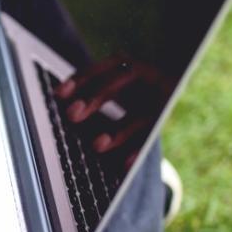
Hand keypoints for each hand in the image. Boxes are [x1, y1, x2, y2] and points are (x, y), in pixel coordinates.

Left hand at [54, 53, 175, 167]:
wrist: (173, 88)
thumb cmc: (134, 91)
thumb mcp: (117, 86)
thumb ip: (93, 92)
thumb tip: (60, 105)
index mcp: (128, 65)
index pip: (101, 69)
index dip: (80, 79)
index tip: (58, 93)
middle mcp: (147, 75)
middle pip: (119, 84)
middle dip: (95, 98)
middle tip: (71, 114)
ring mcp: (163, 97)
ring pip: (140, 114)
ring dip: (118, 130)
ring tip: (96, 145)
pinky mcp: (170, 119)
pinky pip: (153, 137)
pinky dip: (138, 151)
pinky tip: (125, 166)